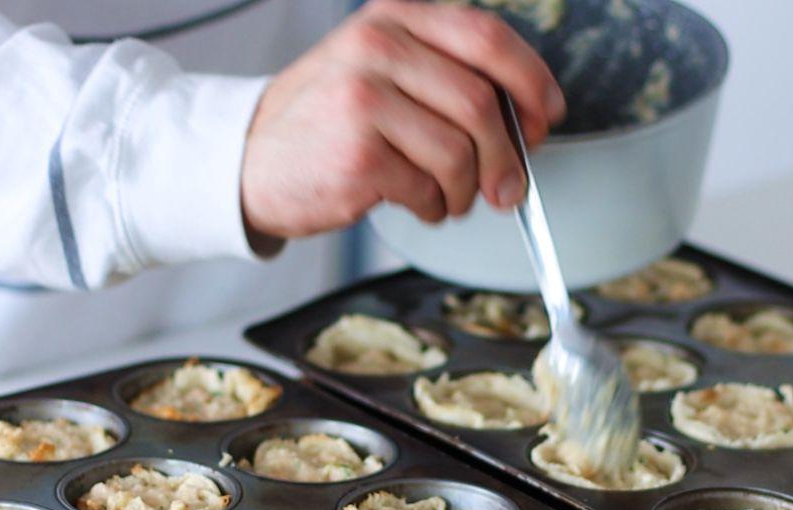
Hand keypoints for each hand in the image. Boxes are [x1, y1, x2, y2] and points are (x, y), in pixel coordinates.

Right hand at [240, 0, 564, 243]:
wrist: (247, 160)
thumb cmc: (326, 121)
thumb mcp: (379, 70)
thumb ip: (446, 77)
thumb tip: (524, 121)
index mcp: (393, 19)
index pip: (488, 38)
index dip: (531, 82)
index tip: (545, 116)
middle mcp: (377, 48)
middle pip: (481, 103)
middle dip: (507, 155)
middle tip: (509, 186)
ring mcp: (364, 100)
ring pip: (461, 152)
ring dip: (467, 189)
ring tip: (448, 197)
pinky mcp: (358, 156)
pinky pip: (429, 189)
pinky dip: (435, 207)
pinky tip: (417, 203)